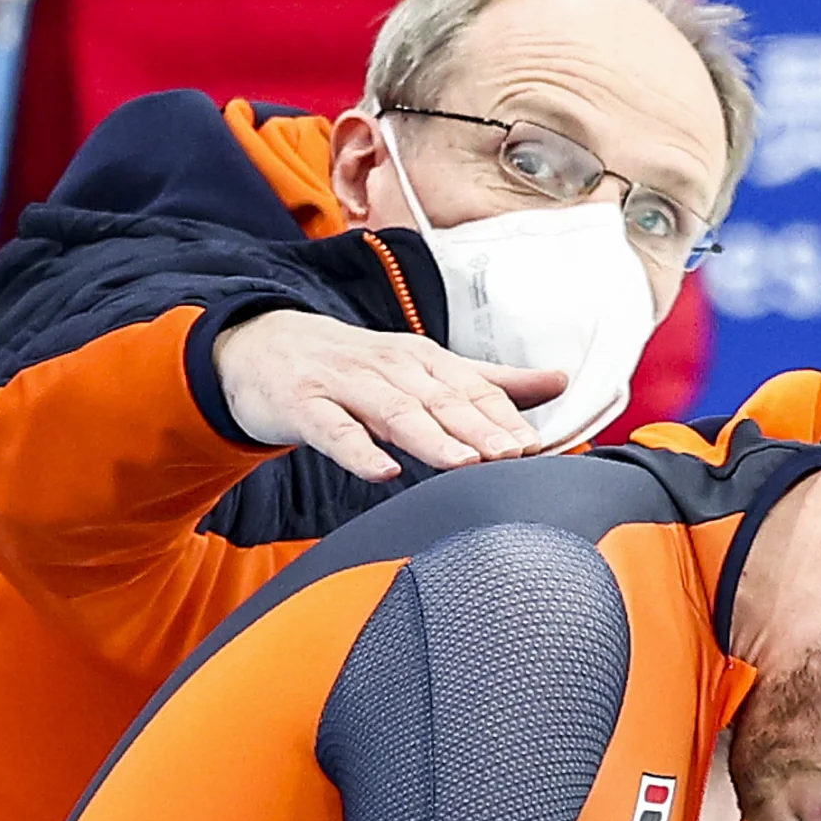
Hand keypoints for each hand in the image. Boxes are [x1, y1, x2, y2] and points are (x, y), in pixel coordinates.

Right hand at [209, 310, 567, 479]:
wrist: (261, 347)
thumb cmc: (354, 367)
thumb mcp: (422, 367)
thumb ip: (489, 380)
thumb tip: (558, 380)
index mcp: (421, 359)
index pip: (470, 388)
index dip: (503, 416)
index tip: (536, 446)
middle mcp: (387, 366)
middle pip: (439, 399)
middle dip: (478, 428)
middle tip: (513, 455)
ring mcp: (343, 384)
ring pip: (393, 411)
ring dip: (430, 437)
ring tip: (464, 463)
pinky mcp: (303, 405)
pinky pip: (334, 431)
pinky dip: (357, 451)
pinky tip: (382, 472)